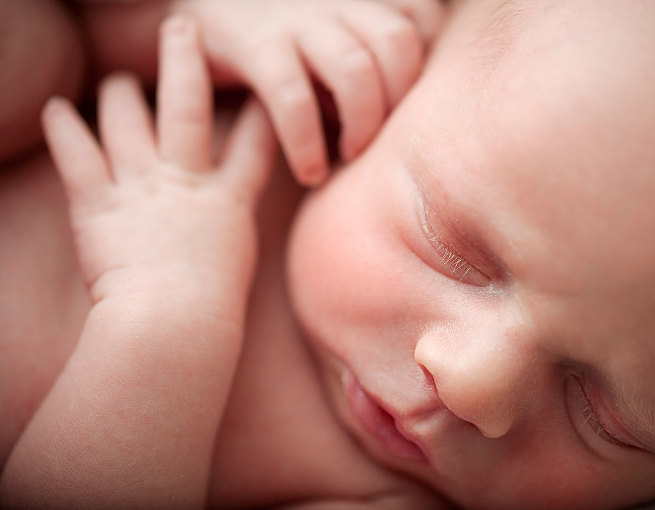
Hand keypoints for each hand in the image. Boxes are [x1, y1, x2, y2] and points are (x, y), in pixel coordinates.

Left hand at [43, 16, 275, 309]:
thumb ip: (228, 238)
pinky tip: (57, 107)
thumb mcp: (234, 267)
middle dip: (185, 63)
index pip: (254, 145)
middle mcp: (185, 183)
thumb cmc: (211, 313)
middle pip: (186, 108)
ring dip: (121, 94)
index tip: (263, 83)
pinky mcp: (98, 206)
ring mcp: (141, 190)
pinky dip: (65, 130)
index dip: (263, 110)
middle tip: (183, 29)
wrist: (173, 323)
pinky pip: (79, 157)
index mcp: (228, 202)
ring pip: (128, 122)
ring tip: (118, 77)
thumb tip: (222, 234)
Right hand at [173, 0, 444, 185]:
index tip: (409, 107)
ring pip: (355, 70)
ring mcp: (294, 17)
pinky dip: (307, 144)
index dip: (427, 67)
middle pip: (398, 43)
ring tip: (349, 157)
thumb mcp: (329, 33)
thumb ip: (368, 55)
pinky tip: (309, 171)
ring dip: (362, 124)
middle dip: (400, 102)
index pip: (422, 19)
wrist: (193, 10)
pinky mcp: (253, 43)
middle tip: (381, 142)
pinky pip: (294, 98)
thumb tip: (403, 111)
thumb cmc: (275, 36)